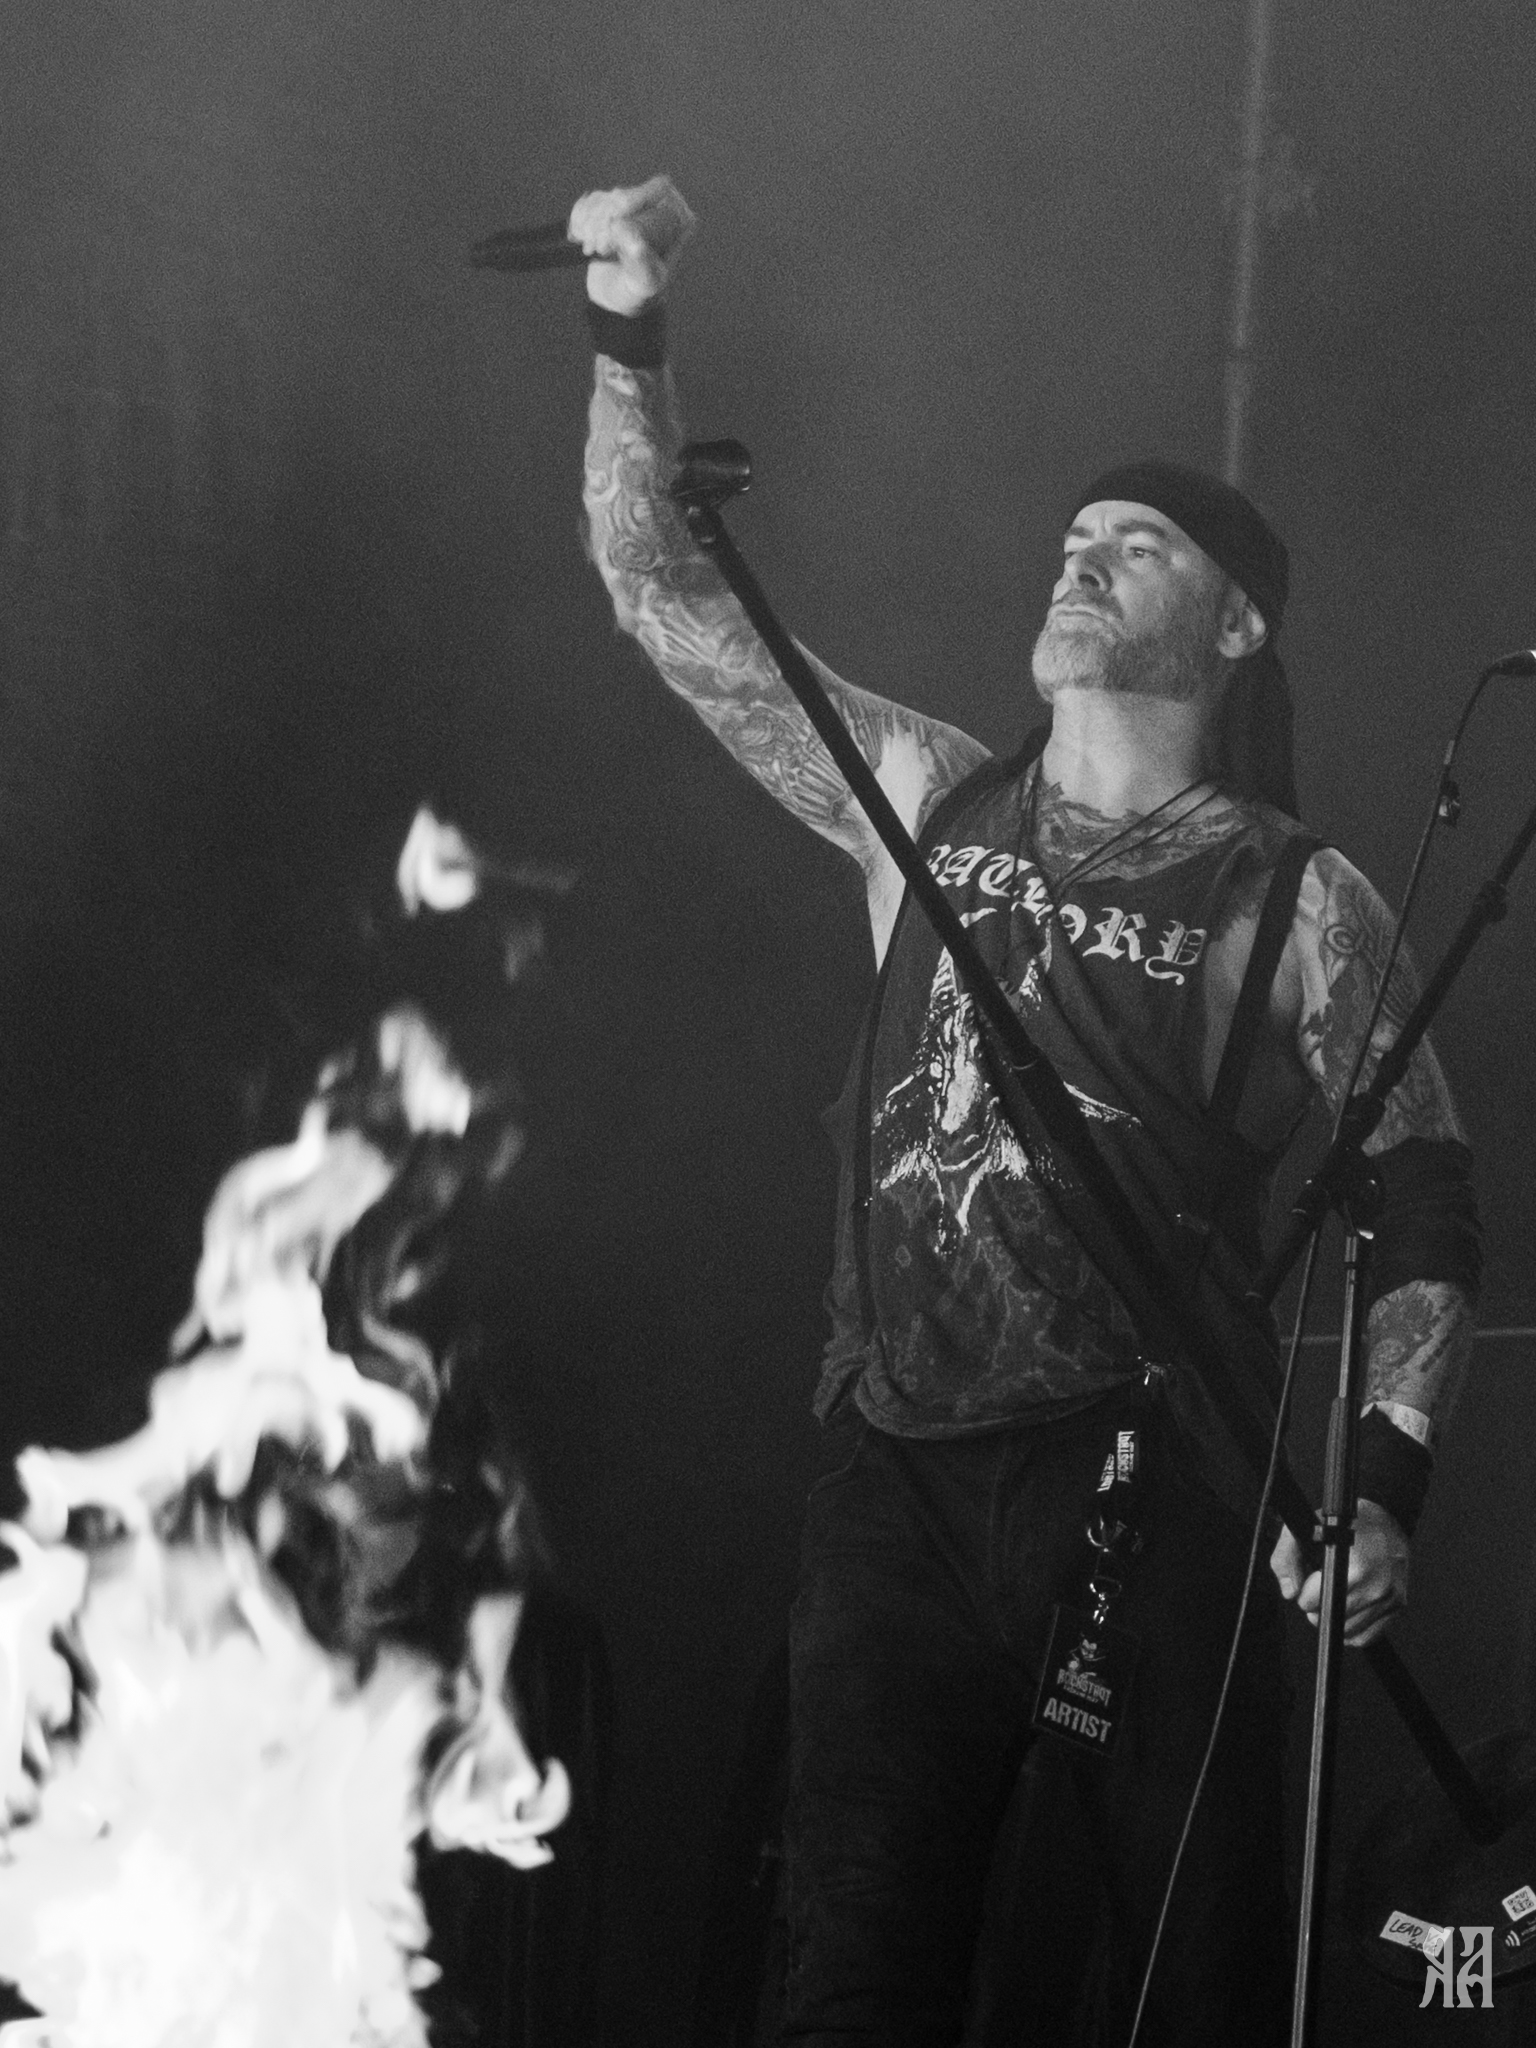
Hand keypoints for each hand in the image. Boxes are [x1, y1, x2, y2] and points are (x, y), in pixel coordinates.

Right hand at [568, 175, 696, 315]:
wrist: (619, 298)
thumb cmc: (641, 292)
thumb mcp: (646, 282)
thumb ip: (642, 263)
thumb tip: (633, 241)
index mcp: (677, 218)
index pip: (657, 188)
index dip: (634, 197)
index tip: (615, 223)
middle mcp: (654, 206)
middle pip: (624, 194)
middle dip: (605, 221)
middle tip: (601, 249)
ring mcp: (629, 206)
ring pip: (603, 199)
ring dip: (590, 225)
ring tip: (592, 252)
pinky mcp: (607, 209)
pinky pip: (588, 203)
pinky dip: (579, 221)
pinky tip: (579, 239)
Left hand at [1269, 1497, 1409, 1647]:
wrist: (1387, 1521)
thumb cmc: (1348, 1524)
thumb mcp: (1309, 1526)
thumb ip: (1287, 1556)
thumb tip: (1290, 1592)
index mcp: (1356, 1565)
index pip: (1313, 1601)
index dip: (1304, 1592)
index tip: (1310, 1581)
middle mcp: (1376, 1585)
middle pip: (1330, 1618)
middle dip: (1318, 1606)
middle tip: (1321, 1587)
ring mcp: (1390, 1598)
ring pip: (1348, 1631)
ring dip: (1334, 1618)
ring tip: (1334, 1594)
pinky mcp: (1398, 1606)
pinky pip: (1367, 1636)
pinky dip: (1352, 1629)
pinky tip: (1348, 1608)